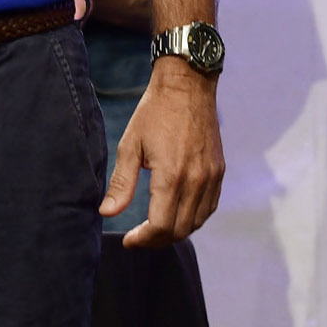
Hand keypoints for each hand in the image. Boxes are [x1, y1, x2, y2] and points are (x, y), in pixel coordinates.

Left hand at [105, 58, 224, 246]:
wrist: (187, 86)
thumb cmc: (154, 112)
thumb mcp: (130, 145)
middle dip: (157, 240)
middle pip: (180, 230)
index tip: (129, 239)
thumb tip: (107, 213)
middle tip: (139, 236)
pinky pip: (209, 208)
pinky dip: (193, 218)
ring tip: (155, 228)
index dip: (144, 239)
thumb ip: (121, 184)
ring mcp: (211, 177)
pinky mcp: (219, 172)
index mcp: (171, 176)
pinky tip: (177, 214)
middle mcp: (196, 181)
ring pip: (196, 222)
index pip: (161, 226)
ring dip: (176, 231)